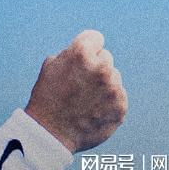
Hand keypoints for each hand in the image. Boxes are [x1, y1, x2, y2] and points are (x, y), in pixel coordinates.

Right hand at [24, 30, 126, 152]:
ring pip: (114, 77)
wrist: (51, 132)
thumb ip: (72, 53)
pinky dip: (109, 101)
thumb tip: (90, 51)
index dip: (86, 47)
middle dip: (95, 66)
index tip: (81, 58)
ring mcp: (113, 88)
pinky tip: (93, 108)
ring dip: (103, 83)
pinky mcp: (121, 106)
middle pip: (106, 57)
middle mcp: (101, 67)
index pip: (95, 38)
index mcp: (81, 52)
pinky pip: (119, 95)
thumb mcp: (51, 65)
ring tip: (86, 98)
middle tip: (80, 81)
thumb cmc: (48, 95)